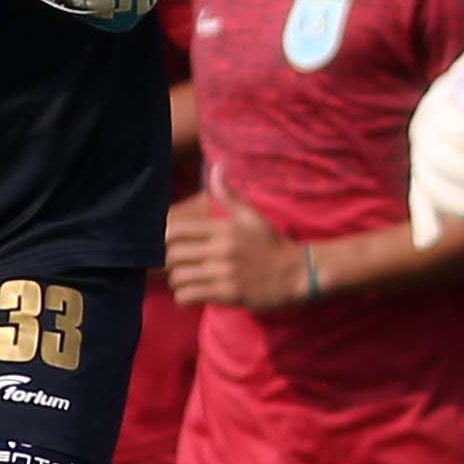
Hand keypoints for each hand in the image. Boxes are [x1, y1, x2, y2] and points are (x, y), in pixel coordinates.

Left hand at [163, 186, 313, 312]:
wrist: (298, 274)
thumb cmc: (272, 244)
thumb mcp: (252, 217)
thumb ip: (229, 195)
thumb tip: (218, 166)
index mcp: (225, 228)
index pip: (176, 230)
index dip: (165, 238)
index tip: (172, 244)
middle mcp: (222, 249)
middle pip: (173, 255)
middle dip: (171, 262)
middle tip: (180, 264)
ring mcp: (224, 273)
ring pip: (178, 277)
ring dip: (178, 281)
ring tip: (187, 280)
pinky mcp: (228, 294)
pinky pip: (189, 295)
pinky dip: (185, 297)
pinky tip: (193, 294)